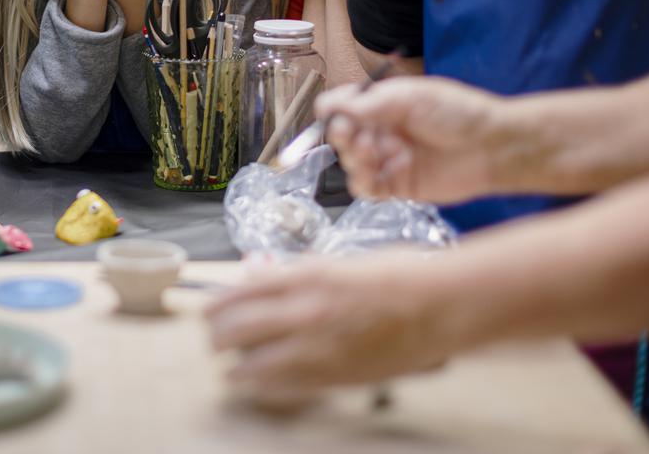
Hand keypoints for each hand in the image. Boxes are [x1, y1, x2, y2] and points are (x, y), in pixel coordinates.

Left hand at [207, 257, 449, 393]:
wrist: (441, 305)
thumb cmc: (398, 275)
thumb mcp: (340, 263)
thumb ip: (298, 274)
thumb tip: (262, 278)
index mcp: (304, 276)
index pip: (238, 292)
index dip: (216, 305)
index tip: (207, 311)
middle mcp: (302, 311)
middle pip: (234, 329)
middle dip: (216, 337)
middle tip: (213, 340)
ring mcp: (316, 347)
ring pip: (251, 364)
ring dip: (234, 367)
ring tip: (229, 369)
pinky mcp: (334, 376)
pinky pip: (283, 386)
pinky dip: (264, 385)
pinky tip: (257, 384)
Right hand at [316, 76, 502, 203]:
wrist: (491, 146)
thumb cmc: (459, 113)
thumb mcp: (411, 97)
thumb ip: (369, 103)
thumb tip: (330, 106)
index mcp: (384, 105)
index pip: (345, 107)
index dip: (333, 110)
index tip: (330, 113)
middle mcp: (383, 132)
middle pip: (343, 136)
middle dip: (341, 135)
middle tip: (349, 134)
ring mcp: (390, 159)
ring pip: (352, 163)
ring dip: (353, 158)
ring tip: (369, 152)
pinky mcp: (398, 185)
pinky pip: (368, 188)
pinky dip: (362, 182)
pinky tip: (372, 174)